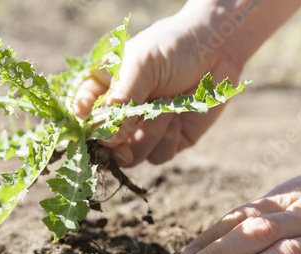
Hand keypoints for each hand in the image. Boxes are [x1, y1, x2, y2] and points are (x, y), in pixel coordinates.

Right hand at [74, 2, 243, 166]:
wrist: (217, 48)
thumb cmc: (172, 47)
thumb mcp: (140, 65)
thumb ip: (122, 100)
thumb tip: (110, 139)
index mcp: (104, 92)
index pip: (83, 118)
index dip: (86, 128)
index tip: (97, 126)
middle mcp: (121, 115)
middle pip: (104, 147)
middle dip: (117, 143)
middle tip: (131, 129)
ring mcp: (143, 130)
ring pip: (131, 157)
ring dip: (148, 135)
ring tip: (166, 108)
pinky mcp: (169, 141)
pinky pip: (158, 156)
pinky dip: (167, 139)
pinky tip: (177, 115)